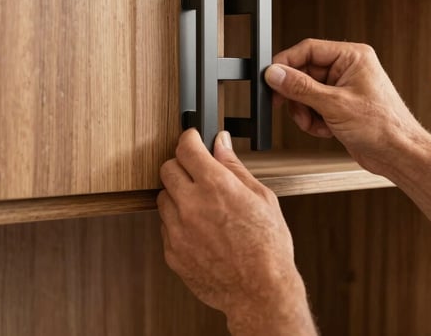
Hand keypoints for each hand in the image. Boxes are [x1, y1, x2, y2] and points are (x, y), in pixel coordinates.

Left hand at [157, 129, 315, 334]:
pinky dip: (178, 222)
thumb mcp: (262, 197)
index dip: (189, 139)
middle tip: (197, 172)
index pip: (186, 147)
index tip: (193, 139)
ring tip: (202, 206)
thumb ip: (235, 167)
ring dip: (178, 194)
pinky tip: (200, 229)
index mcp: (215, 186)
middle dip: (181, 165)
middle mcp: (191, 204)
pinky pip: (166, 226)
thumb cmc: (268, 247)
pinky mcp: (172, 252)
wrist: (260, 291)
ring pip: (163, 197)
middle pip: (167, 168)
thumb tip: (221, 143)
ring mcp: (178, 230)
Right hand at [265, 39, 430, 175]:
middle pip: (304, 72)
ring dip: (304, 111)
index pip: (308, 49)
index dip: (286, 64)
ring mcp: (344, 88)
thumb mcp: (334, 104)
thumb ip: (300, 87)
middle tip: (284, 105)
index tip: (271, 78)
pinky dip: (314, 120)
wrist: (398, 154)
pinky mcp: (341, 106)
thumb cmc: (383, 126)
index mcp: (352, 56)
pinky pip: (314, 107)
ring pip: (306, 93)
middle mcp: (348, 69)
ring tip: (314, 123)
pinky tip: (325, 130)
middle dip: (296, 95)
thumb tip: (275, 74)